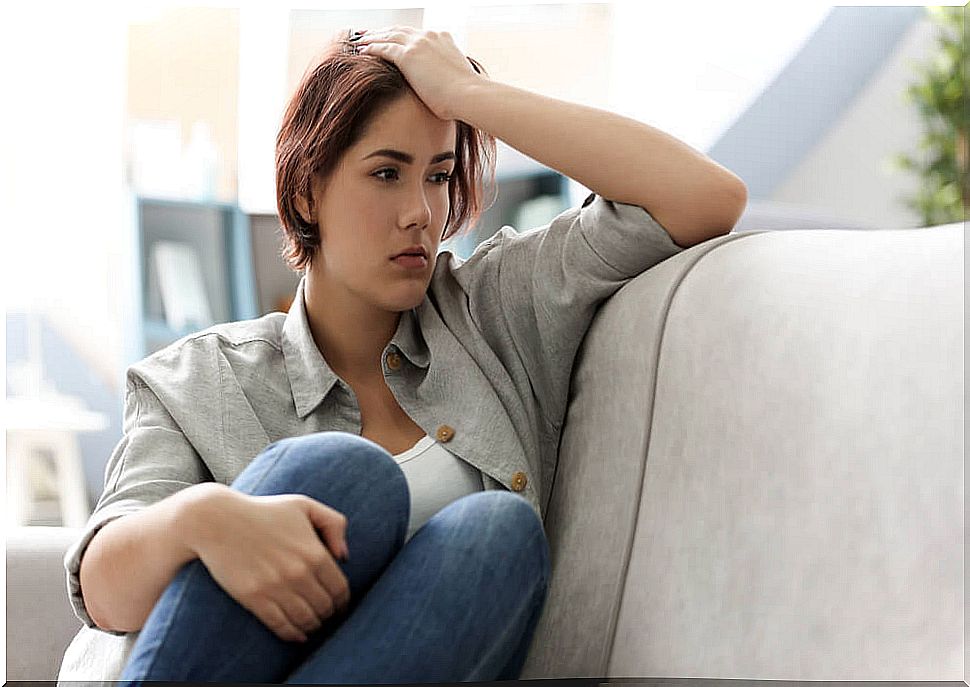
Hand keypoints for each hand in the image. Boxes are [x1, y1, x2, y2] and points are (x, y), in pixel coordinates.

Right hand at [186, 488, 351, 642]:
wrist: (216, 520)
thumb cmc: (263, 511)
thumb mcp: (304, 506)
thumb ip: (334, 524)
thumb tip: (344, 556)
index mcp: (315, 552)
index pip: (340, 589)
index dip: (343, 602)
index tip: (339, 606)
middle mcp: (299, 573)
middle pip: (324, 608)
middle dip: (329, 615)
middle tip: (326, 617)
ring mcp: (276, 587)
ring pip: (305, 620)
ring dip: (312, 627)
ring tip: (312, 626)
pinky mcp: (254, 598)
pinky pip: (281, 626)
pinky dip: (293, 635)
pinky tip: (298, 635)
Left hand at [351, 26, 483, 119]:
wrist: (468, 95)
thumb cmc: (465, 95)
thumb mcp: (455, 77)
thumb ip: (444, 73)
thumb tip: (440, 86)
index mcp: (442, 39)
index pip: (415, 33)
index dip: (399, 35)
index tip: (391, 38)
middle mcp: (429, 36)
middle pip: (399, 30)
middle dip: (382, 32)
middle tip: (369, 35)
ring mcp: (418, 44)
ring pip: (388, 36)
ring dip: (372, 38)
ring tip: (360, 42)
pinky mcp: (408, 56)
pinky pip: (383, 48)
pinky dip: (371, 48)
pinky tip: (362, 51)